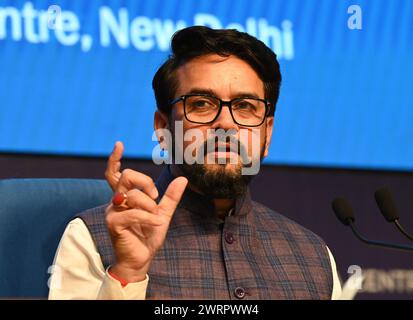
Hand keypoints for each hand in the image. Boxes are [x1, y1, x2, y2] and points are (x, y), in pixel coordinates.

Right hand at [104, 143, 187, 282]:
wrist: (142, 258)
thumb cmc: (148, 235)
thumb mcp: (163, 213)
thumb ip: (171, 197)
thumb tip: (183, 179)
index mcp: (125, 196)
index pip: (114, 173)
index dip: (115, 159)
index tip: (119, 144)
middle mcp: (116, 201)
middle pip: (126, 177)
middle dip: (146, 183)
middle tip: (155, 196)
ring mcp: (112, 211)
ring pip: (132, 195)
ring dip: (149, 206)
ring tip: (154, 218)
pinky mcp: (113, 223)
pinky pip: (132, 212)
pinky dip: (148, 218)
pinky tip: (155, 224)